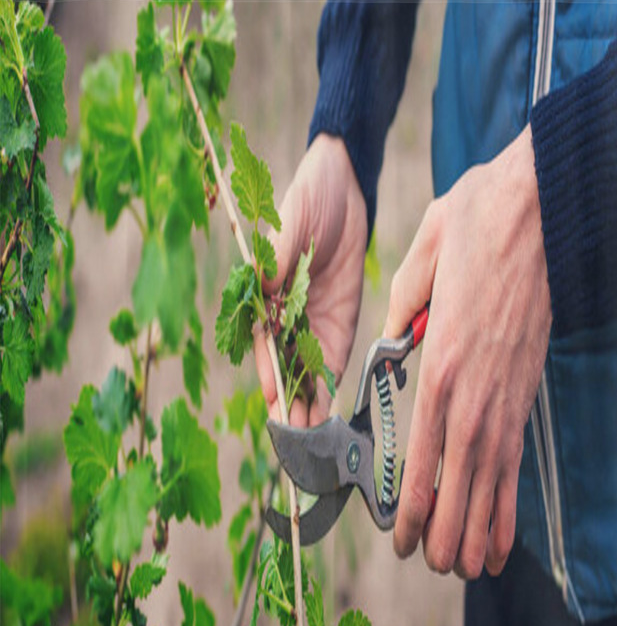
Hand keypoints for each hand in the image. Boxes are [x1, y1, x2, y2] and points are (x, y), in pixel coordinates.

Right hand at [254, 133, 366, 427]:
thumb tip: (263, 286)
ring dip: (309, 402)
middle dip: (291, 401)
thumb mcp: (291, 222)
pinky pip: (333, 355)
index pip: (265, 342)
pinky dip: (330, 383)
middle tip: (298, 438)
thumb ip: (279, 256)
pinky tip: (330, 411)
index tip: (275, 404)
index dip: (271, 374)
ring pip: (307, 369)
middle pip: (285, 364)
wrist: (346, 186)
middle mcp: (288, 314)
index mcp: (267, 295)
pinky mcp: (341, 319)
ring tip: (314, 438)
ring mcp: (314, 319)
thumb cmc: (309, 198)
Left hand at [385, 125, 551, 578]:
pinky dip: (512, 498)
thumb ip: (401, 308)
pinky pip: (518, 455)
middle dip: (445, 532)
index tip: (401, 538)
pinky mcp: (528, 386)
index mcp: (438, 363)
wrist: (540, 204)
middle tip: (434, 566)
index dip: (410, 506)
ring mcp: (506, 392)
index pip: (419, 455)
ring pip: (492, 480)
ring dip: (481, 528)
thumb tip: (394, 343)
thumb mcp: (420, 256)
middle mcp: (473, 390)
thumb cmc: (477, 223)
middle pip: (458, 482)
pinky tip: (508, 528)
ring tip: (469, 570)